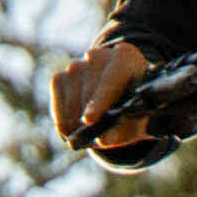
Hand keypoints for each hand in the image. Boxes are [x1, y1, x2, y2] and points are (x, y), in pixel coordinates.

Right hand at [51, 34, 163, 156]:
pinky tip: (77, 126)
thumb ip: (126, 130)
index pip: (110, 80)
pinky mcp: (59, 78)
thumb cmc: (135, 106)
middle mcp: (97, 57)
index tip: (88, 120)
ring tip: (91, 133)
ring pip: (71, 105)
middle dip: (89, 122)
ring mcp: (76, 66)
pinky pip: (57, 109)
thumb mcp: (139, 120)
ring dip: (77, 125)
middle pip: (88, 95)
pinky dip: (64, 123)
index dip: (99, 101)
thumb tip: (102, 139)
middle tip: (98, 140)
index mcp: (126, 58)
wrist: (122, 93)